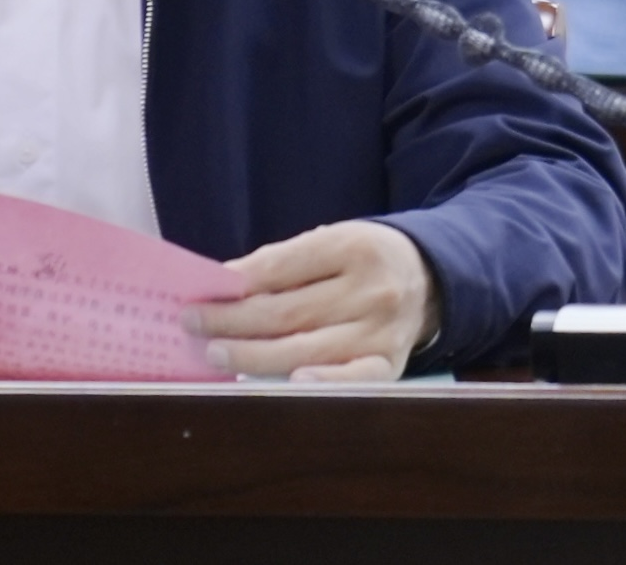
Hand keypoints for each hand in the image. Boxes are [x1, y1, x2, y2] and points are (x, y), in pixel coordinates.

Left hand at [185, 220, 438, 381]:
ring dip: (254, 354)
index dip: (236, 285)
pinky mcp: (391, 364)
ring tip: (215, 353)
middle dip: (234, 321)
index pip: (281, 268)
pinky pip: (352, 380)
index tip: (199, 294)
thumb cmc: (363, 260)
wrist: (431, 279)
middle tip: (193, 325)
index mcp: (351, 246)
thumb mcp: (330, 241)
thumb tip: (225, 287)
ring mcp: (382, 331)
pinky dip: (320, 382)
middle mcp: (370, 289)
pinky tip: (288, 383)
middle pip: (288, 312)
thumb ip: (282, 263)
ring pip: (307, 348)